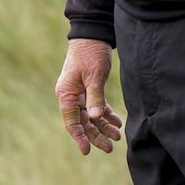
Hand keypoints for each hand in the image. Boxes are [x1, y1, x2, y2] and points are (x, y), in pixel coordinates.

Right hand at [55, 38, 122, 154]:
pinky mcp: (89, 88)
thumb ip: (95, 97)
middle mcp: (70, 96)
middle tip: (110, 148)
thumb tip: (96, 118)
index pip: (71, 122)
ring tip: (117, 137)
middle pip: (83, 122)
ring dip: (103, 126)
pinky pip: (96, 106)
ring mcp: (79, 93)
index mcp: (66, 94)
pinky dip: (105, 114)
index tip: (87, 151)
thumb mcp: (94, 75)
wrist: (93, 34)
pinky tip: (117, 122)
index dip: (79, 137)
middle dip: (96, 135)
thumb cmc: (91, 53)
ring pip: (91, 116)